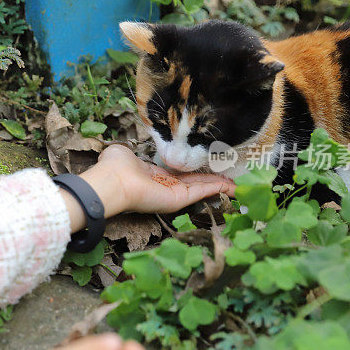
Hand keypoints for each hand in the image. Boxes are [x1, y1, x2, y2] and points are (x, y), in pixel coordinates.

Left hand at [90, 144, 235, 213]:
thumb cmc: (115, 167)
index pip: (178, 175)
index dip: (193, 173)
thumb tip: (126, 150)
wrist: (112, 181)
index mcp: (153, 175)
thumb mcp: (123, 153)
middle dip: (212, 181)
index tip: (207, 168)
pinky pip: (201, 192)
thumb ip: (130, 153)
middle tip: (230, 179)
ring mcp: (172, 194)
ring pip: (201, 189)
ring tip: (236, 185)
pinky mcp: (177, 199)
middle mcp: (164, 186)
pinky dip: (217, 189)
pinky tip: (231, 186)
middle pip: (194, 184)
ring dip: (219, 186)